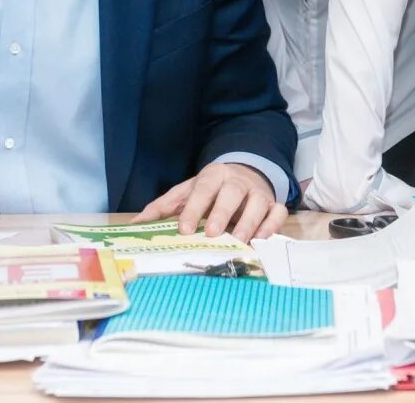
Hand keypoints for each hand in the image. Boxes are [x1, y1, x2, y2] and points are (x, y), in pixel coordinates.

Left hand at [138, 161, 285, 241]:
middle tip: (213, 234)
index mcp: (212, 176)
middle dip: (222, 213)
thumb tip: (136, 223)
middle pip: (231, 194)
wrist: (243, 173)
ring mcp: (257, 193)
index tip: (184, 229)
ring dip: (249, 223)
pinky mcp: (273, 204)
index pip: (202, 190)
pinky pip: (278, 213)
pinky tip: (261, 239)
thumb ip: (164, 207)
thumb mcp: (187, 192)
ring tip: (239, 241)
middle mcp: (236, 182)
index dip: (193, 209)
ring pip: (257, 203)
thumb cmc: (210, 189)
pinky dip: (272, 225)